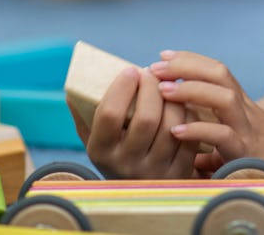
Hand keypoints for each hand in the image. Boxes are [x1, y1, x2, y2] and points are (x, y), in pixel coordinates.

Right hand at [81, 66, 201, 179]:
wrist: (137, 194)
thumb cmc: (114, 153)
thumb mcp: (93, 139)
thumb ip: (83, 114)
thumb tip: (73, 87)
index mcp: (101, 152)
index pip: (110, 114)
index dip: (122, 87)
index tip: (130, 70)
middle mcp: (126, 165)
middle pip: (146, 118)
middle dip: (152, 87)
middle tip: (152, 73)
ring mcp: (155, 172)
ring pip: (171, 124)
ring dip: (173, 98)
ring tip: (168, 86)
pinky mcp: (179, 173)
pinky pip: (189, 135)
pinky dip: (188, 115)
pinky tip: (181, 106)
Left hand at [151, 50, 263, 175]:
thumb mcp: (244, 151)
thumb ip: (219, 150)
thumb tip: (195, 157)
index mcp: (244, 109)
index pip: (218, 71)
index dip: (190, 60)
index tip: (163, 55)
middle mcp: (248, 113)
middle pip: (220, 73)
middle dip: (186, 65)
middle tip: (155, 66)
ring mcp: (251, 130)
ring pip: (224, 96)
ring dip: (191, 89)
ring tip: (163, 91)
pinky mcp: (251, 153)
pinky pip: (224, 136)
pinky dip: (200, 130)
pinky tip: (177, 131)